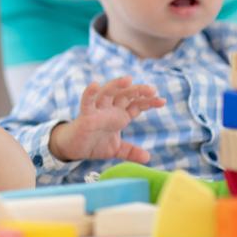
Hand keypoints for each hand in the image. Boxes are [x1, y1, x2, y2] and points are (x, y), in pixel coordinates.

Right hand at [48, 77, 165, 162]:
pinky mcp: (85, 115)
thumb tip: (148, 157)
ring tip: (128, 79)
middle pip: (125, 95)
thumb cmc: (94, 143)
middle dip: (138, 91)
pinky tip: (94, 84)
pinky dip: (90, 93)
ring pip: (107, 93)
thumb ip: (131, 151)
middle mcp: (109, 110)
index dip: (149, 101)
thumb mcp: (116, 149)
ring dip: (116, 85)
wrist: (73, 148)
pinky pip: (87, 102)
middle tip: (152, 89)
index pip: (136, 104)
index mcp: (119, 116)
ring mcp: (97, 111)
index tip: (162, 100)